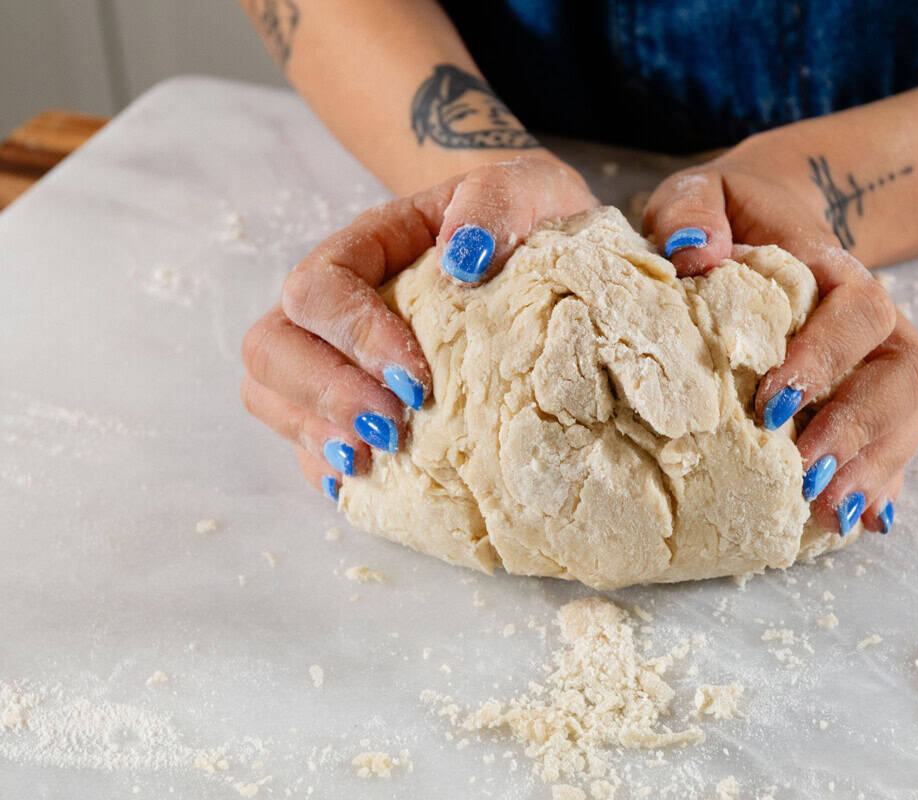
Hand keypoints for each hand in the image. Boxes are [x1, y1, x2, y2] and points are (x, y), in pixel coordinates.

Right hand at [241, 155, 597, 498]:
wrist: (546, 250)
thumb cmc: (528, 220)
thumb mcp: (529, 191)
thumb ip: (494, 203)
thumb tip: (462, 257)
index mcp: (368, 246)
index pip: (321, 288)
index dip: (356, 337)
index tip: (418, 379)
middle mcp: (336, 303)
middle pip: (273, 347)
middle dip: (326, 395)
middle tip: (391, 428)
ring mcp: (336, 356)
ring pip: (271, 395)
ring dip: (315, 433)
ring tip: (374, 457)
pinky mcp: (353, 404)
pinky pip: (305, 441)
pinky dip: (326, 466)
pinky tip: (371, 481)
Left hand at [642, 135, 917, 536]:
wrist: (767, 220)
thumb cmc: (727, 216)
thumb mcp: (700, 192)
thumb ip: (693, 210)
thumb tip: (694, 253)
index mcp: (832, 268)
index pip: (858, 310)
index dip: (826, 357)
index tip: (771, 402)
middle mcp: (873, 319)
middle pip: (906, 372)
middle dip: (859, 427)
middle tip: (804, 472)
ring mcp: (880, 362)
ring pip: (912, 414)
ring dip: (875, 466)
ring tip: (825, 510)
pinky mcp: (873, 401)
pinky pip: (898, 446)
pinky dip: (882, 484)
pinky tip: (853, 524)